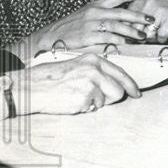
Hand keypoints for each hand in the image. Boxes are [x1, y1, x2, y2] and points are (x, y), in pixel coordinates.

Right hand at [25, 52, 140, 114]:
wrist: (32, 87)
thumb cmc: (50, 78)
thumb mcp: (75, 66)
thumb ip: (94, 71)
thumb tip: (113, 83)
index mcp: (92, 60)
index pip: (120, 72)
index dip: (130, 85)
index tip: (135, 92)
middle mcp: (94, 69)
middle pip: (119, 89)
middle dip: (112, 97)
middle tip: (99, 100)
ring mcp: (90, 84)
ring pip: (109, 100)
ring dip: (97, 103)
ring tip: (79, 97)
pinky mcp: (85, 98)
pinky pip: (94, 108)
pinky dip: (85, 107)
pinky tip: (72, 101)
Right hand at [34, 0, 154, 52]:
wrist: (51, 36)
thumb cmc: (69, 28)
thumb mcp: (85, 15)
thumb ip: (102, 15)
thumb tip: (121, 20)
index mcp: (95, 5)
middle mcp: (95, 12)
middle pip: (122, 12)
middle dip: (138, 15)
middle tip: (150, 19)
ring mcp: (91, 24)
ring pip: (117, 25)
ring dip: (132, 31)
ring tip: (142, 35)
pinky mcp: (88, 36)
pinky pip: (108, 38)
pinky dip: (119, 41)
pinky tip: (127, 44)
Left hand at [127, 0, 167, 42]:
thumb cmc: (162, 2)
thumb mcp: (144, 3)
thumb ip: (132, 14)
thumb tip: (122, 32)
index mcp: (137, 3)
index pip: (125, 23)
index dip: (126, 32)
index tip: (128, 37)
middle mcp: (146, 6)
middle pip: (136, 31)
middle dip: (138, 38)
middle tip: (143, 39)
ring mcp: (159, 12)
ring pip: (148, 35)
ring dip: (150, 40)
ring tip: (153, 37)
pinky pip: (161, 36)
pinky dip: (161, 40)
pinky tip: (162, 38)